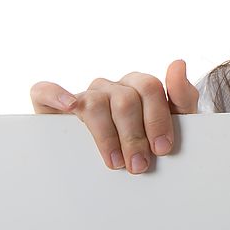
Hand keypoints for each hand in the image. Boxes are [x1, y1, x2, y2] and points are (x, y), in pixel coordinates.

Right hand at [30, 59, 198, 172]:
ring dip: (106, 136)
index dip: (157, 119)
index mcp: (140, 86)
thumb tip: (178, 63)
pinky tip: (68, 107)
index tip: (162, 149)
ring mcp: (85, 94)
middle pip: (125, 100)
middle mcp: (112, 87)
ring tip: (115, 163)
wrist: (126, 163)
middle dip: (134, 136)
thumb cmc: (150, 141)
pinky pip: (46, 91)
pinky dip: (56, 95)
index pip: (150, 89)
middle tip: (139, 165)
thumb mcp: (176, 121)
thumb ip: (182, 95)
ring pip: (95, 103)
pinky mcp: (53, 104)